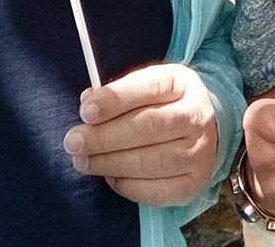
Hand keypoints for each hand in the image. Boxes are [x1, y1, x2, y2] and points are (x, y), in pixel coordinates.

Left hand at [62, 63, 218, 206]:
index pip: (149, 87)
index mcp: (181, 83)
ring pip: (151, 161)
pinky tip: (109, 176)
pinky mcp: (193, 183)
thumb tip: (87, 106)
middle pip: (148, 127)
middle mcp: (196, 117)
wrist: (201, 133)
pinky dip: (126, 185)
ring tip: (83, 161)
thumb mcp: (142, 87)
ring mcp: (199, 153)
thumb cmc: (160, 107)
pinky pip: (156, 190)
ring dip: (109, 163)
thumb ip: (116, 94)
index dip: (115, 99)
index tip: (86, 112)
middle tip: (74, 142)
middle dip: (105, 137)